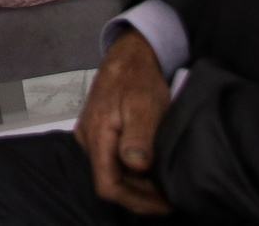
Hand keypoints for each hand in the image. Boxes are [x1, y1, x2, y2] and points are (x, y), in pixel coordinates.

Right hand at [77, 31, 173, 214]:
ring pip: (112, 172)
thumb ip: (138, 137)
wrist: (128, 53)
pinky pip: (112, 160)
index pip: (107, 184)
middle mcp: (87, 138)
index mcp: (96, 134)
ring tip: (165, 186)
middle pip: (109, 181)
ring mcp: (90, 135)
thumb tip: (137, 166)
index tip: (166, 204)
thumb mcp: (144, 105)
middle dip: (140, 196)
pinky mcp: (98, 131)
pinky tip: (152, 169)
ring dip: (138, 184)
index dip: (136, 201)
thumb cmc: (138, 78)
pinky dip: (133, 171)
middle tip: (171, 198)